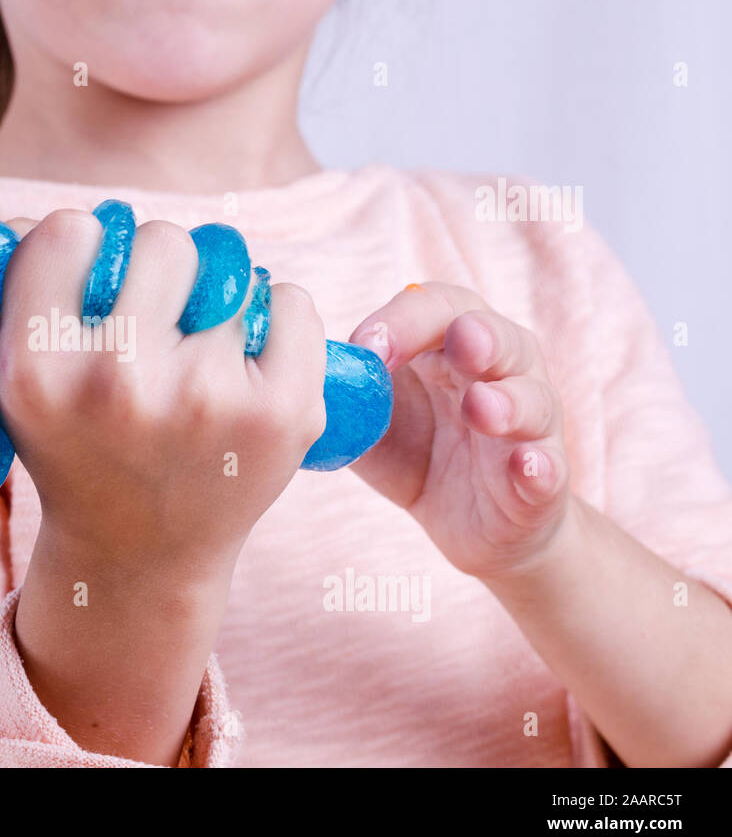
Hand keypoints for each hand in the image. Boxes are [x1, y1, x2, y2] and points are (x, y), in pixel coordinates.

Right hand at [0, 208, 327, 582]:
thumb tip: (42, 214)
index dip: (84, 249)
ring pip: (227, 266)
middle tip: (154, 321)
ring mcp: (205, 398)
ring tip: (196, 347)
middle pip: (160, 239)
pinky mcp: (281, 413)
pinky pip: (290, 299)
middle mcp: (116, 383)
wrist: (141, 557)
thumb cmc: (78, 448)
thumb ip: (25, 289)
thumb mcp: (19, 384)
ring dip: (215, 295)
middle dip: (159, 271)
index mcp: (35, 370)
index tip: (94, 286)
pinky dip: (275, 317)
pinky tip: (245, 361)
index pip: (67, 231)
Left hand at [349, 282, 573, 579]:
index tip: (365, 344)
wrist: (476, 528)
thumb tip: (288, 377)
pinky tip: (528, 465)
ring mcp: (529, 425)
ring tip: (482, 407)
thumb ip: (343, 397)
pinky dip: (538, 464)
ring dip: (509, 400)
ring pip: (533, 398)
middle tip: (461, 343)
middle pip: (499, 337)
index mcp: (451, 348)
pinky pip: (548, 466)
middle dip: (479, 336)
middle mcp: (501, 373)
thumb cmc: (420, 454)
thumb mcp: (371, 423)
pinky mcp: (543, 480)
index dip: (404, 319)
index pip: (437, 308)